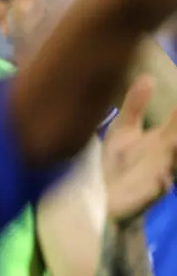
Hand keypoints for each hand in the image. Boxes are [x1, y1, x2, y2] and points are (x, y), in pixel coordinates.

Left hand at [102, 75, 176, 224]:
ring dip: (174, 153)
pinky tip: (164, 180)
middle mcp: (166, 156)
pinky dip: (162, 185)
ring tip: (173, 143)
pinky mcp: (146, 195)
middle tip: (174, 132)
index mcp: (163, 139)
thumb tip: (149, 77)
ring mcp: (159, 175)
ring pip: (173, 164)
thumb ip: (136, 104)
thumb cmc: (119, 163)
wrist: (105, 198)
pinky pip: (158, 190)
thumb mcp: (125, 130)